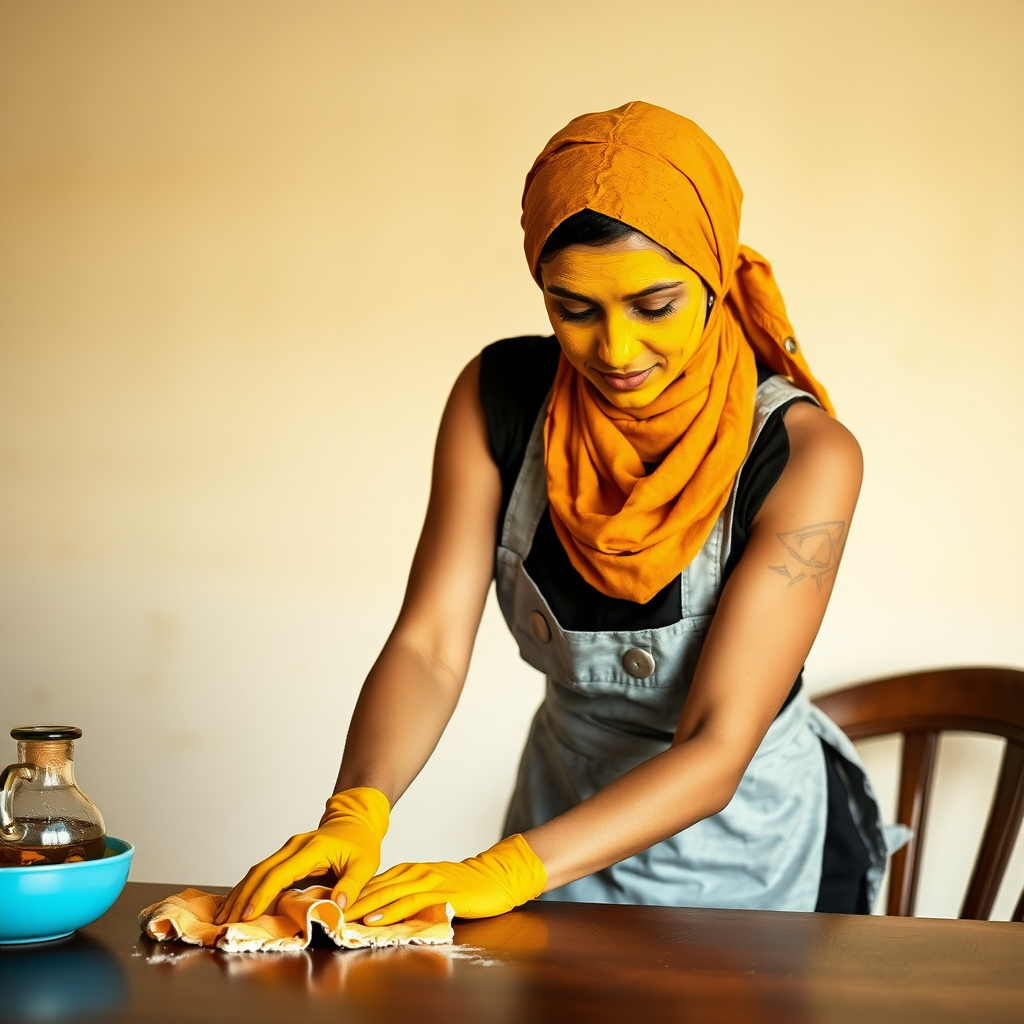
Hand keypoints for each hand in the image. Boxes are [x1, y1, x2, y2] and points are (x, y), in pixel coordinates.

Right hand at [215, 787, 389, 923]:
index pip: (279, 873)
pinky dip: (248, 889)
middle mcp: (295, 846)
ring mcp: (288, 850)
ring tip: (223, 916)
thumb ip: (351, 886)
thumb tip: (336, 908)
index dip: (262, 895)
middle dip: (242, 898)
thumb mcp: (365, 865)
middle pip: (260, 872)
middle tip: (226, 922)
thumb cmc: (361, 844)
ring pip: (257, 871)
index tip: (247, 916)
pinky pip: (263, 873)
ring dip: (240, 893)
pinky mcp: (286, 856)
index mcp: (312, 849)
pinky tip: (237, 904)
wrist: (357, 823)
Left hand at [346, 834, 546, 925]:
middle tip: (326, 911)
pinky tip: (374, 919)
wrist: (496, 876)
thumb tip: (384, 909)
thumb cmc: (465, 885)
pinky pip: (409, 903)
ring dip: (363, 907)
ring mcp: (428, 881)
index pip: (375, 882)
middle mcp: (416, 873)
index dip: (352, 893)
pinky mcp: (440, 893)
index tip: (331, 903)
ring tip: (342, 917)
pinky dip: (388, 911)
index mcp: (412, 871)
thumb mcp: (433, 887)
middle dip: (350, 900)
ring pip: (388, 893)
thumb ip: (411, 894)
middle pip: (376, 886)